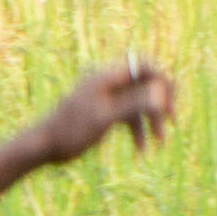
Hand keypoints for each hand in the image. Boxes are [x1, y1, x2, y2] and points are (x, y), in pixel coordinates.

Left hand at [35, 57, 181, 169]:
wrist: (43, 146)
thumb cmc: (72, 130)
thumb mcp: (105, 117)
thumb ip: (134, 103)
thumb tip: (160, 92)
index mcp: (107, 76)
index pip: (143, 65)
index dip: (161, 78)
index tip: (171, 98)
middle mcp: (107, 83)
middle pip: (144, 84)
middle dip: (159, 102)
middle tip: (172, 119)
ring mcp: (105, 98)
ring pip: (137, 103)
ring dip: (150, 121)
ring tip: (159, 143)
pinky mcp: (102, 113)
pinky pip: (127, 116)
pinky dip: (136, 130)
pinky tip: (141, 150)